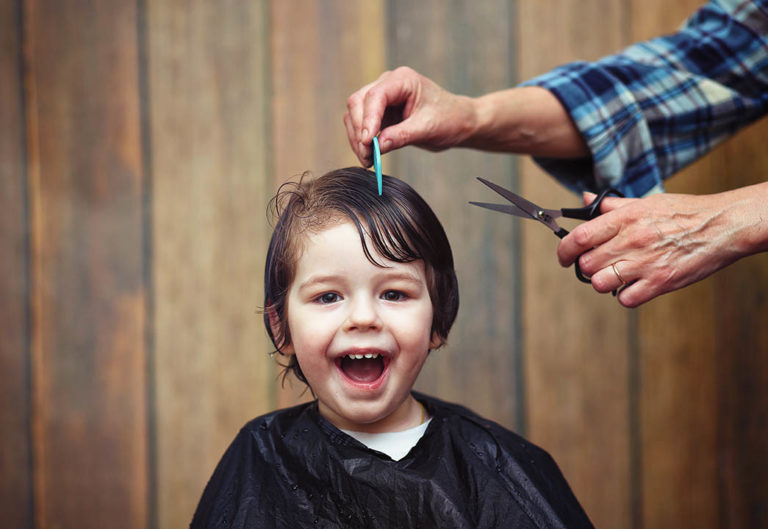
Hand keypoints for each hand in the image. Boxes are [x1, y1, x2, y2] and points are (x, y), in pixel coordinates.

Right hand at [344, 66, 476, 165]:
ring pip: (355, 115)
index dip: (368, 119)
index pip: (375, 96)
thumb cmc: (448, 119)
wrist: (458, 122)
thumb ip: (402, 135)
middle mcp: (388, 84)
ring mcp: (382, 99)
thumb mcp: (427, 128)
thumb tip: (378, 146)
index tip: (367, 142)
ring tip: (368, 160)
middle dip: (359, 131)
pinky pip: (361, 125)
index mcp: (402, 80)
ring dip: (357, 138)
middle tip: (367, 156)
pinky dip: (362, 141)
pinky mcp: (380, 113)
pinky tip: (370, 156)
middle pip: (358, 103)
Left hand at [557, 185, 767, 306]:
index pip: (579, 237)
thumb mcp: (646, 202)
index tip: (564, 256)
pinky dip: (626, 296)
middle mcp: (631, 240)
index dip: (564, 251)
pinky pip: (626, 299)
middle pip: (587, 264)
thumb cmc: (685, 212)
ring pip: (601, 283)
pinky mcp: (660, 282)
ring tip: (617, 275)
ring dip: (604, 282)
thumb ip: (612, 206)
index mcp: (625, 218)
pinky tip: (635, 285)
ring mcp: (645, 263)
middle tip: (599, 264)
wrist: (723, 226)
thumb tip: (586, 199)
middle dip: (588, 267)